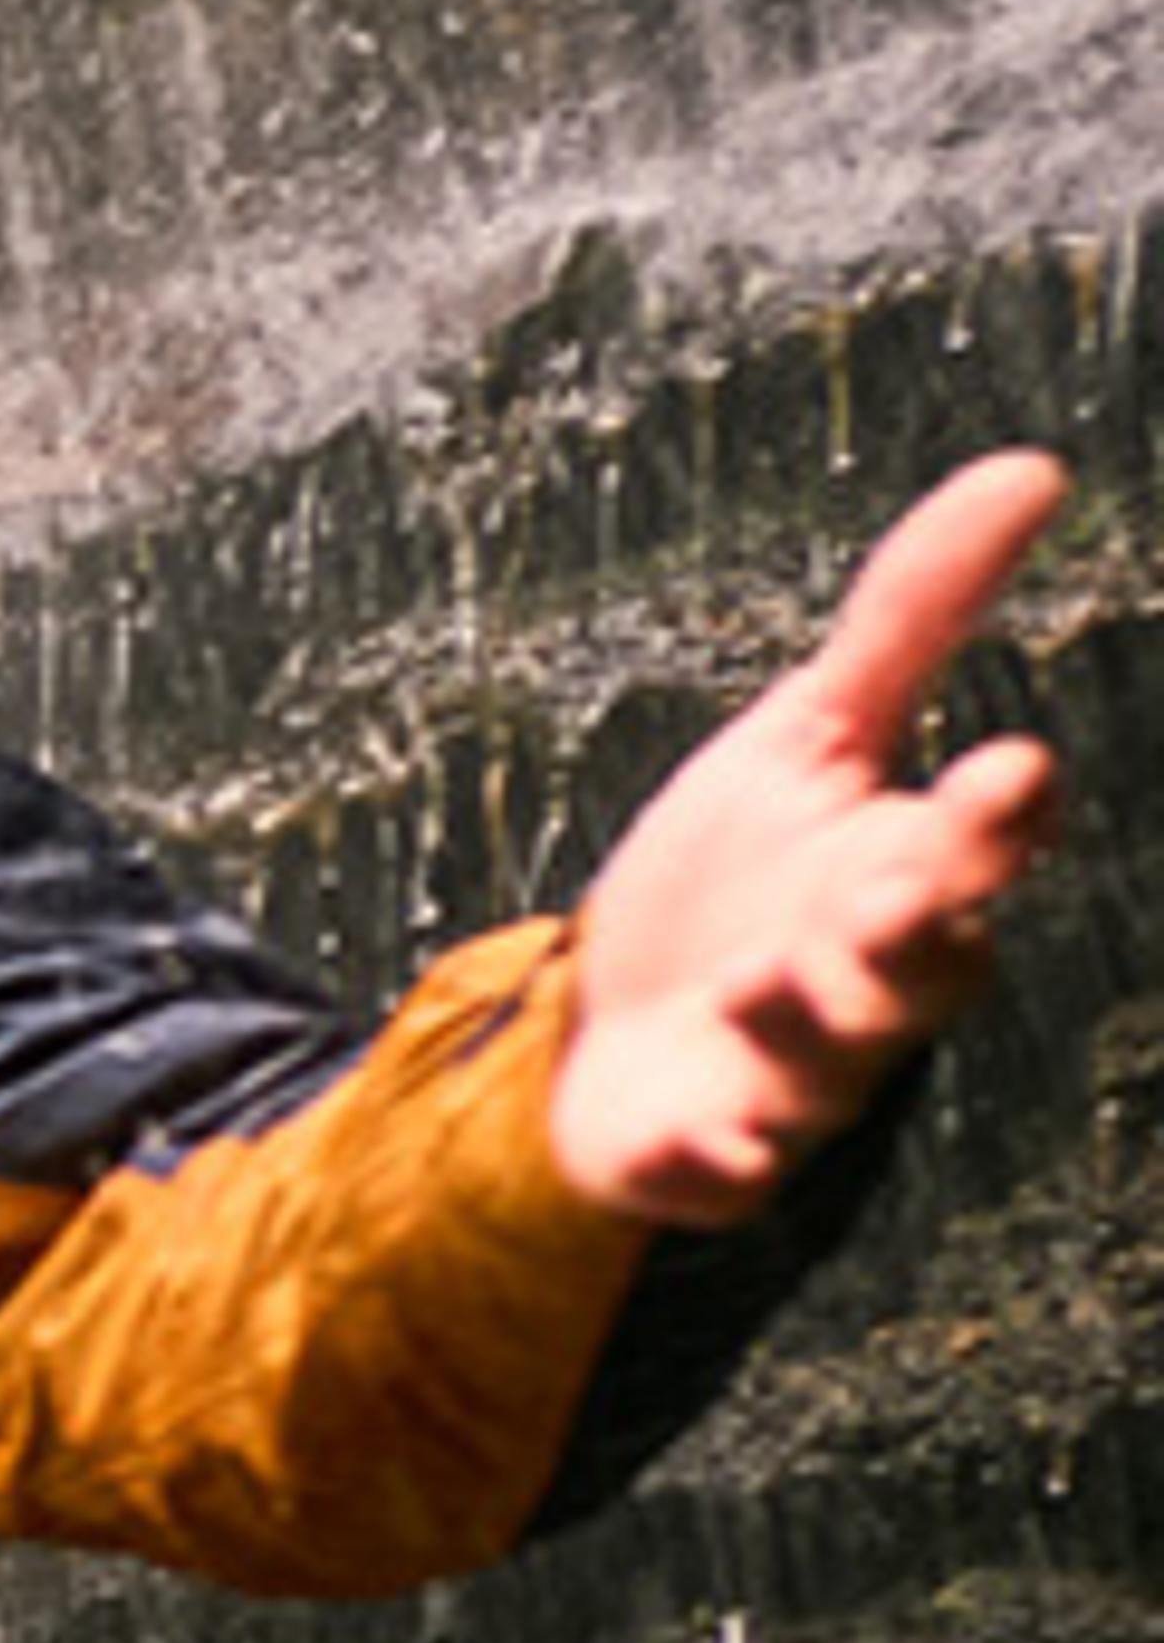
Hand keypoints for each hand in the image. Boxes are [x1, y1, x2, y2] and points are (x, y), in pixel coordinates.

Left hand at [550, 448, 1067, 1225]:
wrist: (610, 1022)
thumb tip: (1032, 468)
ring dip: (807, 1029)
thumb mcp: (807, 734)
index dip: (996, 817)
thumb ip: (911, 618)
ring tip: (760, 980)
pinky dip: (722, 1164)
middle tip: (890, 895)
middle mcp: (866, 986)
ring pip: (832, 1070)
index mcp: (902, 877)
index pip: (978, 849)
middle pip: (925, 967)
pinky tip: (709, 1148)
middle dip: (913, 932)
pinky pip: (731, 1174)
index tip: (1007, 765)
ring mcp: (790, 1079)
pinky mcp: (706, 1154)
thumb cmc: (736, 877)